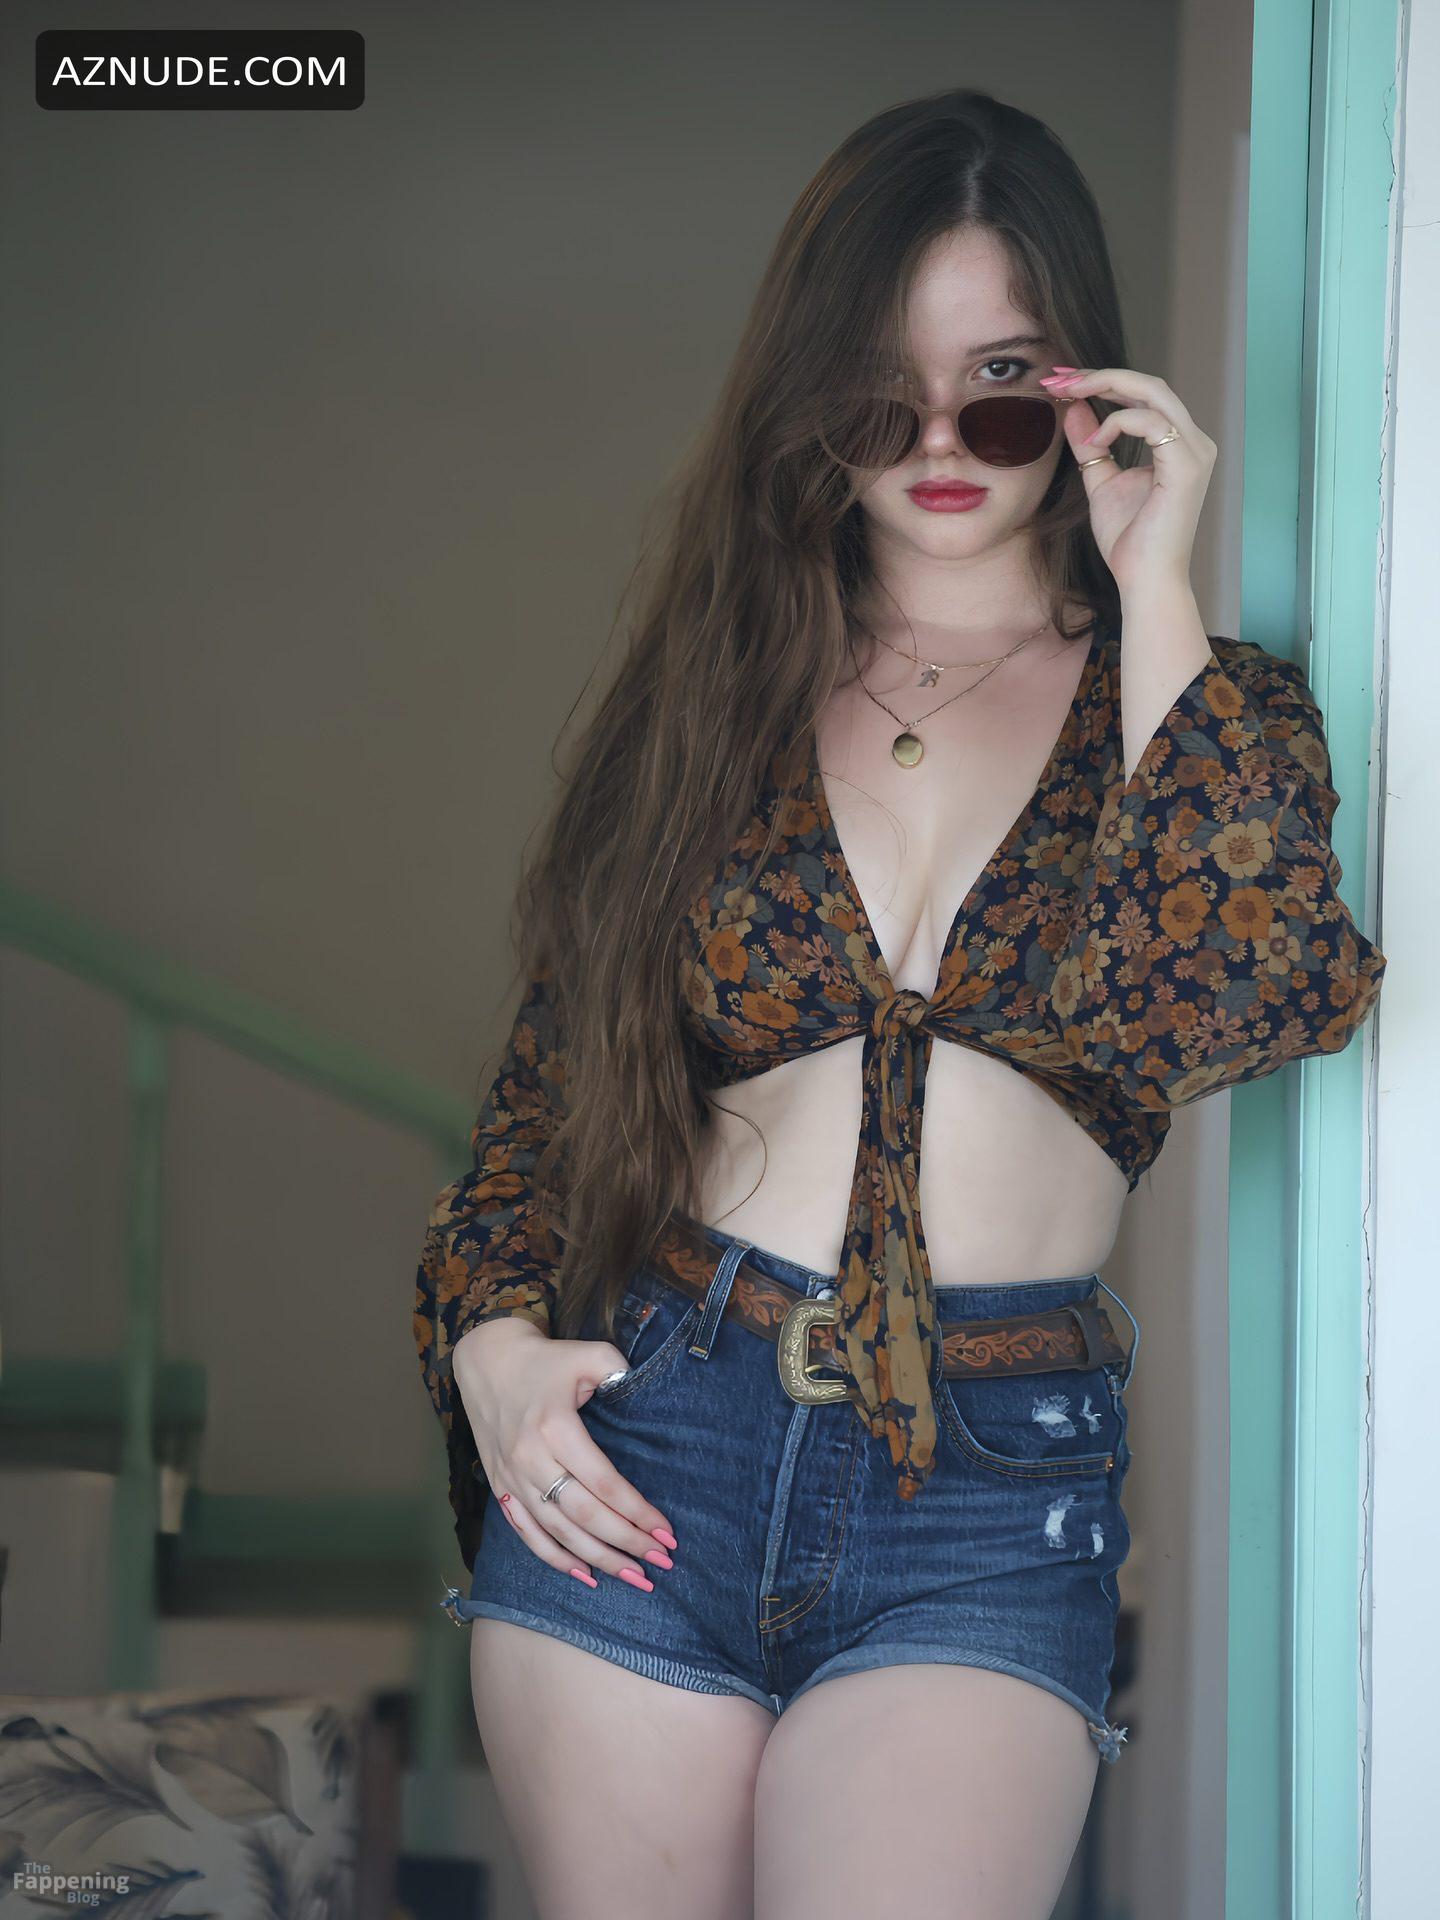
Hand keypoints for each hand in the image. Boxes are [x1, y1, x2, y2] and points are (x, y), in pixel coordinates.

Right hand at [453, 1317, 677, 1588]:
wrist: (488, 1362)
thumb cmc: (546, 1360)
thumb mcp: (586, 1354)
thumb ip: (618, 1370)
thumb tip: (644, 1394)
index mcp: (555, 1428)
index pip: (604, 1482)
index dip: (637, 1511)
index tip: (666, 1532)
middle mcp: (531, 1459)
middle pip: (585, 1515)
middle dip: (627, 1542)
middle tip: (661, 1561)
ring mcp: (512, 1479)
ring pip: (559, 1532)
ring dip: (598, 1559)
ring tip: (634, 1576)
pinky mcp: (501, 1488)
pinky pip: (528, 1534)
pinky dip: (555, 1559)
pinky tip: (584, 1576)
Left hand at [1040, 366, 1216, 595]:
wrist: (1144, 579)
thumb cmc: (1129, 540)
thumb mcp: (1100, 482)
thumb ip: (1091, 447)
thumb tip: (1073, 409)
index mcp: (1178, 443)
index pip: (1143, 395)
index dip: (1103, 380)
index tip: (1061, 381)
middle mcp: (1194, 441)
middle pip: (1149, 384)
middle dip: (1100, 374)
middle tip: (1058, 377)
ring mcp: (1195, 451)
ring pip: (1154, 392)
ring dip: (1106, 386)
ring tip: (1068, 393)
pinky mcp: (1187, 466)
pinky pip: (1153, 422)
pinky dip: (1118, 422)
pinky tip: (1094, 439)